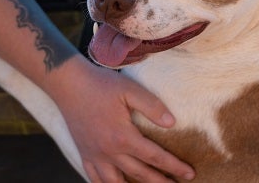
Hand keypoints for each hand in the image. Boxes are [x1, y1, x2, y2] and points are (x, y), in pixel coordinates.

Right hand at [48, 56, 194, 182]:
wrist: (68, 84)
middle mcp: (108, 151)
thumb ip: (152, 106)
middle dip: (161, 182)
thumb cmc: (101, 84)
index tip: (190, 174)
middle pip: (140, 174)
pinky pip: (95, 178)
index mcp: (123, 137)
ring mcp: (94, 155)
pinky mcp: (84, 154)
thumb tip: (172, 124)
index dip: (174, 166)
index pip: (155, 157)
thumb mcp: (130, 89)